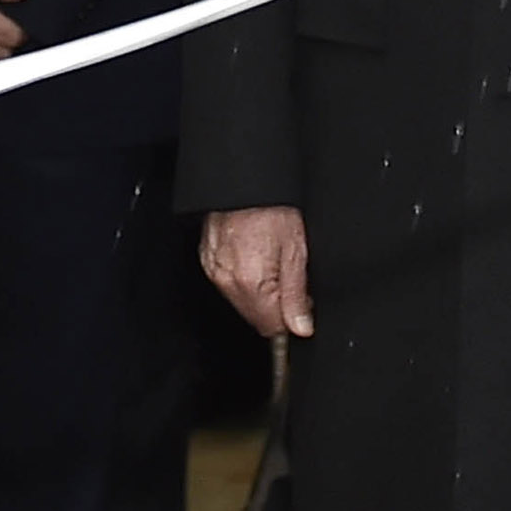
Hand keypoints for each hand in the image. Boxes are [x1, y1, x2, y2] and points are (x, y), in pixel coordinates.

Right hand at [202, 205, 315, 340]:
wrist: (245, 182)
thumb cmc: (272, 209)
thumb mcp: (296, 251)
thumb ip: (297, 294)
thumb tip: (301, 328)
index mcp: (251, 282)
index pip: (271, 326)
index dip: (291, 318)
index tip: (302, 304)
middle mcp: (227, 281)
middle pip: (256, 317)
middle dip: (276, 305)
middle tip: (289, 276)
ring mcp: (214, 272)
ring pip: (242, 302)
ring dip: (260, 292)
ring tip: (272, 262)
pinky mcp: (207, 261)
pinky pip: (229, 284)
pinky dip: (244, 278)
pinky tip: (255, 258)